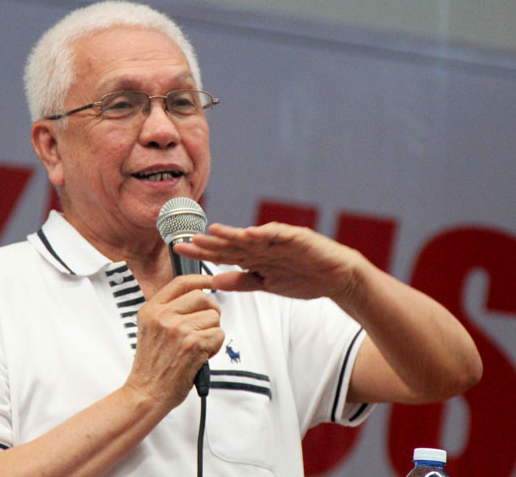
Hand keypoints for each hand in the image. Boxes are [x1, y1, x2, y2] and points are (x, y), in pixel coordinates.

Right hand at [125, 275, 224, 408]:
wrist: (146, 393)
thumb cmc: (152, 366)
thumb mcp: (150, 329)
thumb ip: (168, 311)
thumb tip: (198, 296)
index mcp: (151, 310)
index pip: (181, 282)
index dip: (201, 279)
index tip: (213, 281)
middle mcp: (163, 316)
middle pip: (202, 297)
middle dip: (211, 312)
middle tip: (205, 327)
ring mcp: (178, 329)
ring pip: (214, 317)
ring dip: (212, 333)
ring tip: (197, 347)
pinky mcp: (193, 344)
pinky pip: (218, 335)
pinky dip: (215, 347)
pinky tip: (200, 356)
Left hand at [175, 222, 366, 301]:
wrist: (336, 277)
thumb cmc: (303, 278)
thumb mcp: (266, 285)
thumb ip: (242, 281)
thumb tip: (214, 281)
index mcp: (254, 256)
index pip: (223, 253)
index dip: (202, 251)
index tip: (179, 249)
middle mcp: (263, 244)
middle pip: (231, 243)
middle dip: (208, 242)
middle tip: (185, 239)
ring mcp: (279, 240)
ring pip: (251, 236)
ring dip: (232, 234)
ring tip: (212, 231)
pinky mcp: (297, 238)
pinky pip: (279, 235)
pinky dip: (264, 234)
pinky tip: (250, 233)